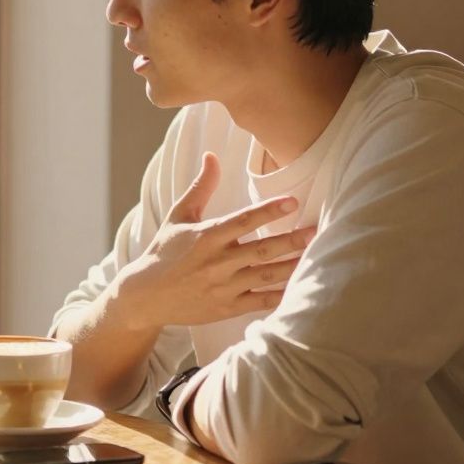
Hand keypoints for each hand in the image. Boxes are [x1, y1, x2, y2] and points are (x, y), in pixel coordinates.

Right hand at [114, 152, 315, 330]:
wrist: (146, 295)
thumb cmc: (164, 251)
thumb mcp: (179, 217)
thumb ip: (200, 187)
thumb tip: (212, 156)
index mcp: (206, 237)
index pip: (242, 221)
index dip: (268, 210)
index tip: (292, 201)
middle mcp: (217, 262)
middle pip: (261, 250)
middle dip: (290, 240)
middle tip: (315, 231)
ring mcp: (223, 286)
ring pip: (266, 276)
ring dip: (292, 266)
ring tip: (316, 256)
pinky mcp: (227, 307)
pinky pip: (260, 301)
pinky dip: (281, 296)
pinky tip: (301, 288)